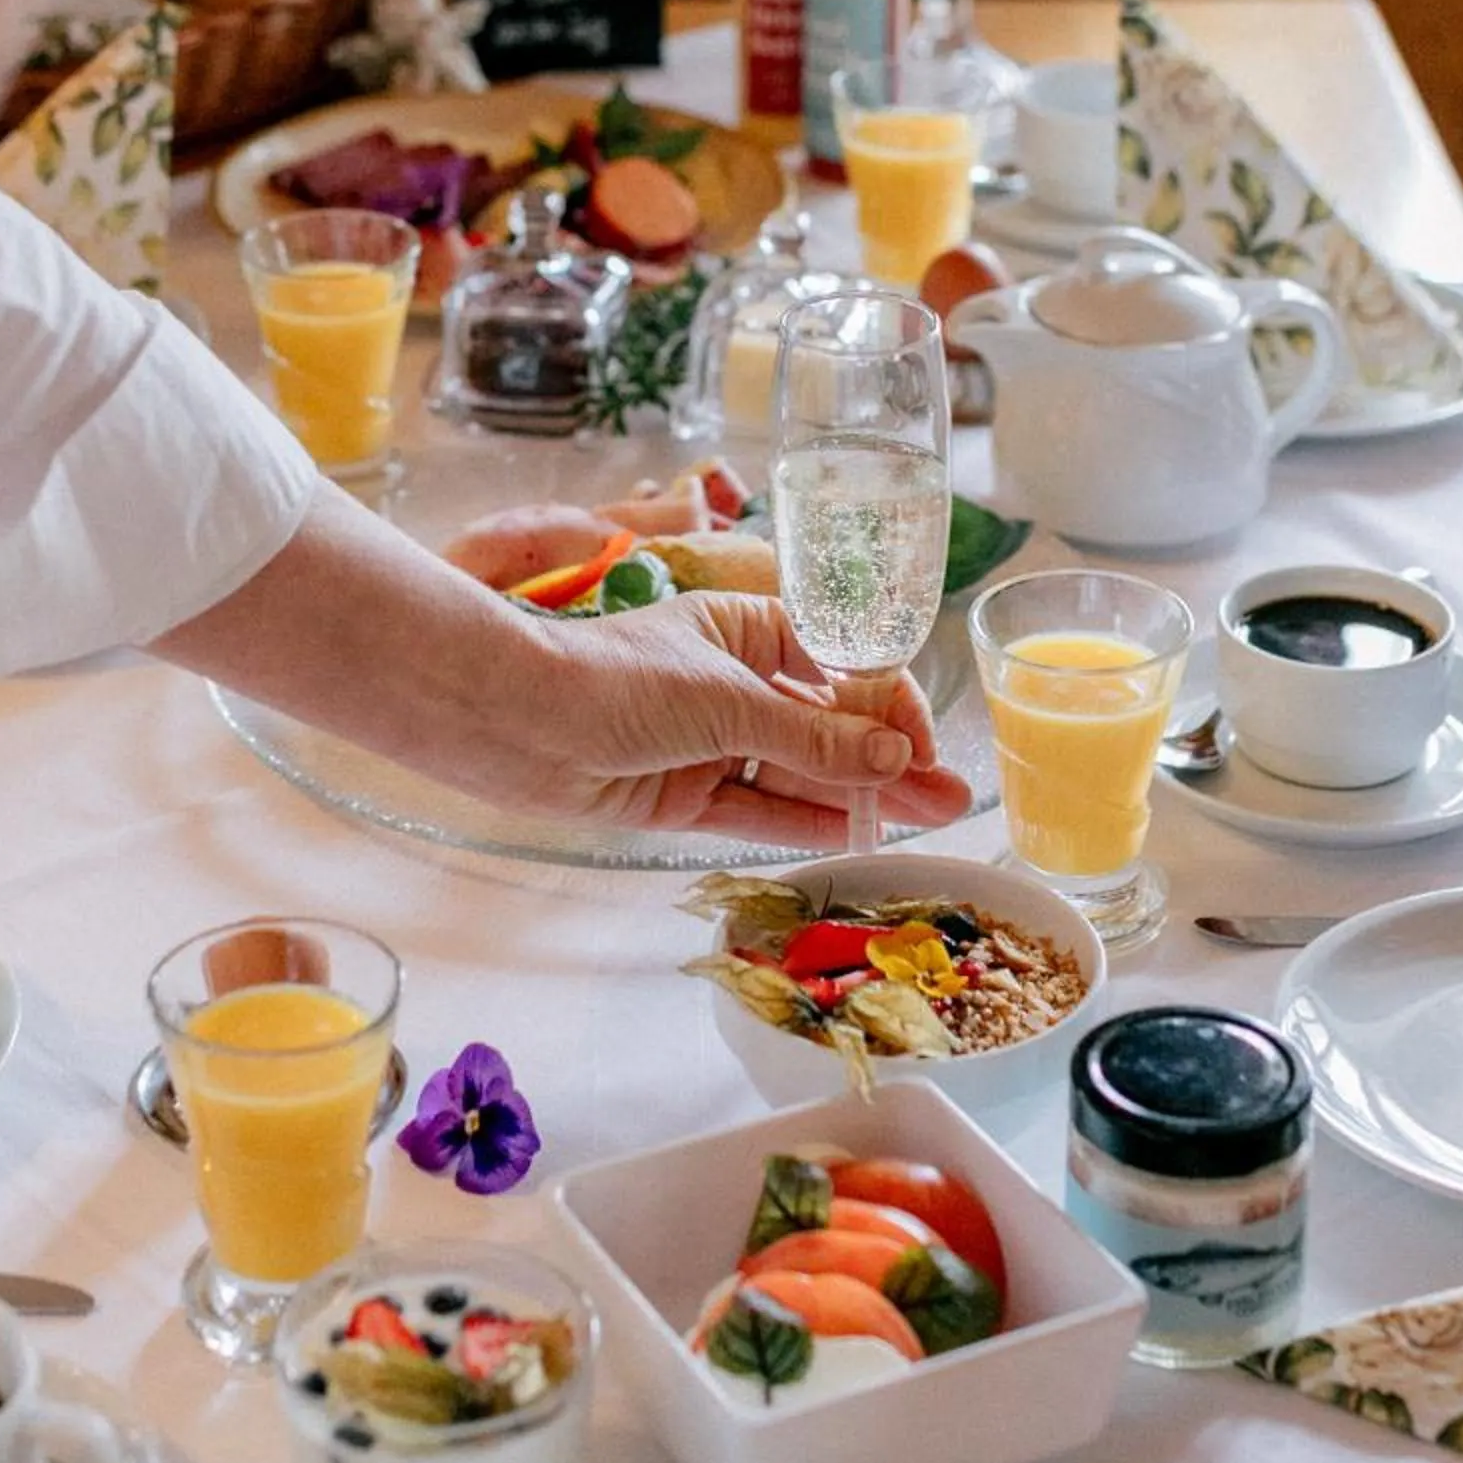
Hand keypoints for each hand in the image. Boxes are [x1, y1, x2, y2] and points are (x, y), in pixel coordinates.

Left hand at [498, 591, 971, 849]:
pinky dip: (804, 822)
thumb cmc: (617, 679)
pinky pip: (755, 809)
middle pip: (824, 725)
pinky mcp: (680, 795)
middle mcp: (730, 682)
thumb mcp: (727, 700)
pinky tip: (858, 833)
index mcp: (744, 628)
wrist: (513, 722)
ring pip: (797, 772)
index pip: (839, 665)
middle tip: (949, 799)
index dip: (887, 706)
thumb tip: (894, 757)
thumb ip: (812, 738)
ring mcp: (706, 741)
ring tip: (925, 820)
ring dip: (858, 796)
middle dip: (886, 759)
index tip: (923, 748)